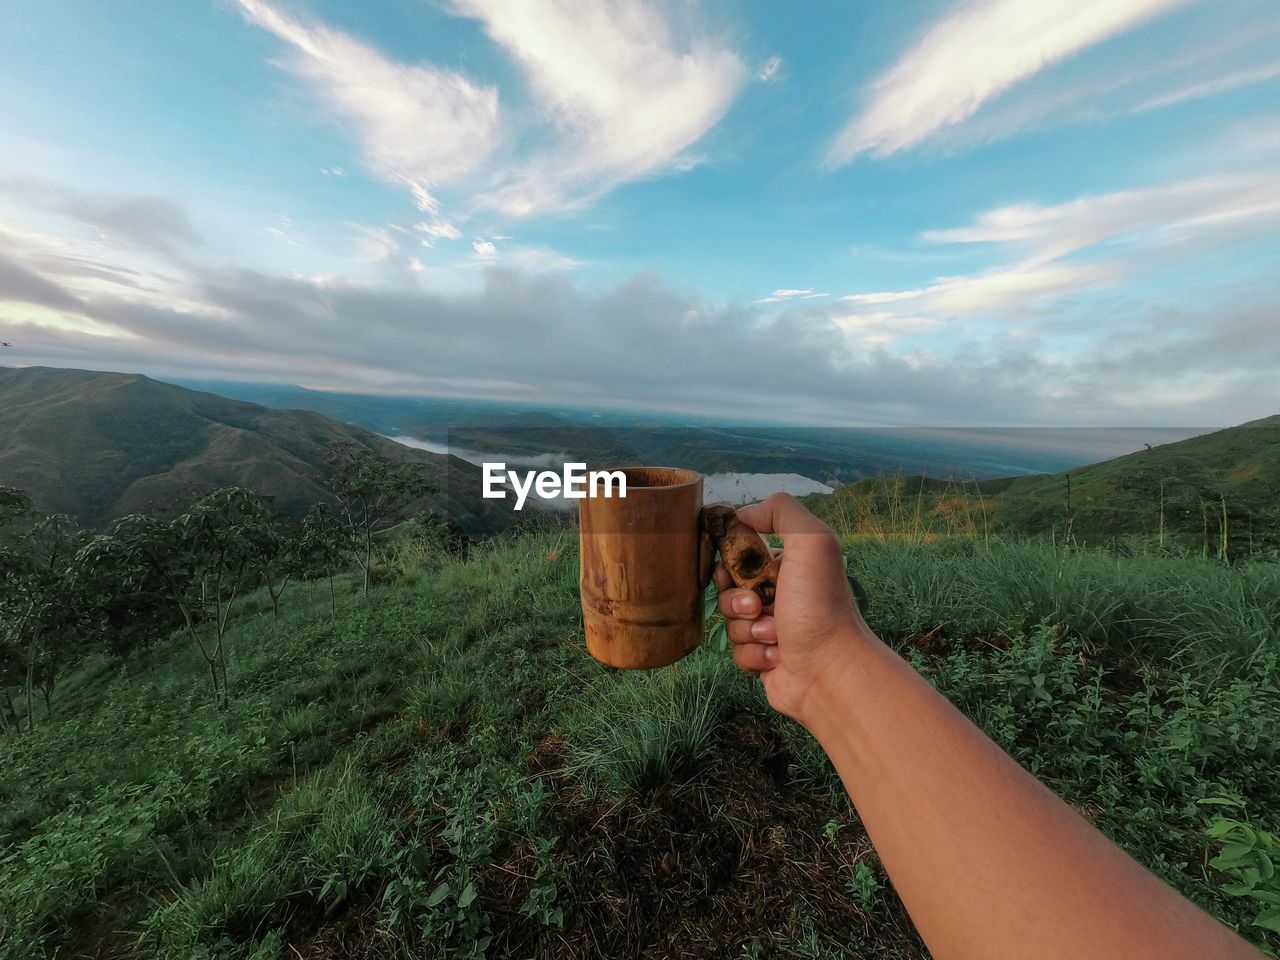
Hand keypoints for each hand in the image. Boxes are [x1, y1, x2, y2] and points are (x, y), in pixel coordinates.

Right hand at [714, 493, 871, 723]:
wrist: (832, 670)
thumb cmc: (821, 604)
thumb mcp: (811, 541)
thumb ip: (780, 511)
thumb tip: (744, 513)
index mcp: (789, 566)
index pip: (742, 555)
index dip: (731, 562)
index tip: (732, 571)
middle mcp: (781, 594)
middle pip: (730, 589)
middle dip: (736, 598)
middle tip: (756, 605)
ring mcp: (772, 628)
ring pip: (731, 621)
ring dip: (748, 628)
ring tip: (774, 635)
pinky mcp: (764, 659)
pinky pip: (738, 651)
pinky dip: (754, 654)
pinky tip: (777, 657)